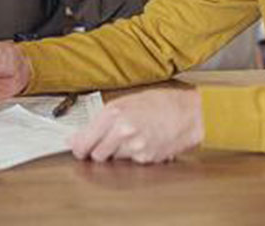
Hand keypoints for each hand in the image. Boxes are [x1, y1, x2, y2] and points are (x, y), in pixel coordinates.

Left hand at [70, 88, 203, 163]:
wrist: (189, 112)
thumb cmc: (160, 102)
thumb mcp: (126, 101)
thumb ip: (100, 120)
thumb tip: (76, 137)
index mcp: (114, 113)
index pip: (84, 142)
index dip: (79, 147)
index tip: (78, 148)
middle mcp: (122, 131)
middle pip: (96, 155)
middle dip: (99, 150)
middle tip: (109, 140)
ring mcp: (135, 147)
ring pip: (113, 160)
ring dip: (117, 153)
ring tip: (131, 138)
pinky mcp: (146, 159)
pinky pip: (130, 163)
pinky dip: (133, 157)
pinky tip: (143, 142)